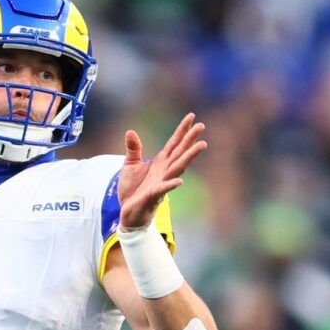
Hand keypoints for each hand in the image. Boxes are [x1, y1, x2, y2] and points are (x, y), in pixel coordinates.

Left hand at [119, 112, 205, 231]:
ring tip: (201, 145)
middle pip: (180, 152)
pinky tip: (180, 181)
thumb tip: (131, 131)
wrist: (128, 212)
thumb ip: (134, 149)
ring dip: (190, 157)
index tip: (191, 116)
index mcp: (160, 162)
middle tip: (201, 126)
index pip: (174, 143)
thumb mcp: (129, 165)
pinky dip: (171, 185)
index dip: (182, 130)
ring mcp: (161, 182)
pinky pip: (164, 189)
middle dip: (190, 139)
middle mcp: (164, 170)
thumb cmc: (132, 190)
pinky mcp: (153, 195)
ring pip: (178, 167)